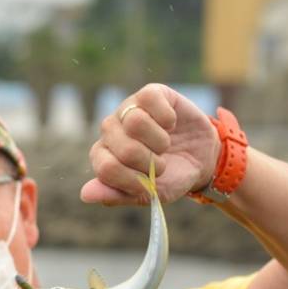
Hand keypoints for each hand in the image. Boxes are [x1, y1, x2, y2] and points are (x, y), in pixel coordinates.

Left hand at [82, 83, 218, 205]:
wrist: (201, 157)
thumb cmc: (171, 176)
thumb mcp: (148, 194)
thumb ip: (115, 195)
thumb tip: (85, 194)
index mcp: (102, 156)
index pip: (107, 170)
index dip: (134, 180)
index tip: (149, 183)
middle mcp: (110, 130)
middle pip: (125, 148)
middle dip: (151, 162)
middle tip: (161, 163)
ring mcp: (128, 108)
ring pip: (136, 122)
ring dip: (160, 141)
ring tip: (164, 144)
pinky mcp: (149, 93)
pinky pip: (151, 101)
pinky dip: (168, 118)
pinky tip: (171, 125)